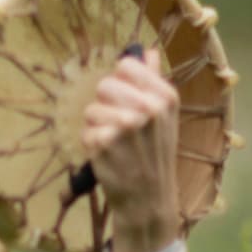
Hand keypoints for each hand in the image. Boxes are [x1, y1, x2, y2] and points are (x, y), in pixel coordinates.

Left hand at [81, 45, 180, 251]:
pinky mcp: (104, 142)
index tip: (126, 103)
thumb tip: (147, 51)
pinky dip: (91, 144)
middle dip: (106, 106)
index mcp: (165, 96)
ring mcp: (125, 125)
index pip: (125, 66)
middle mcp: (148, 107)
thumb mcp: (164, 118)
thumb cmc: (154, 156)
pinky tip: (107, 157)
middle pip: (104, 85)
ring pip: (91, 109)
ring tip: (114, 145)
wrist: (148, 199)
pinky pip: (85, 131)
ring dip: (97, 127)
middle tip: (120, 130)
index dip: (120, 83)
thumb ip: (153, 82)